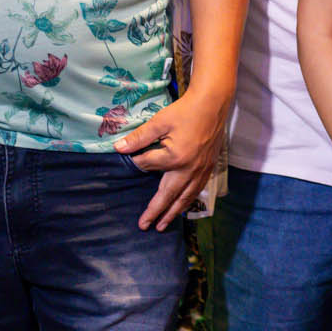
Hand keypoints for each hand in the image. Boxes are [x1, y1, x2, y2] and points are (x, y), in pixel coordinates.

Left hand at [114, 88, 228, 230]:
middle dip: (156, 212)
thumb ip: (139, 138)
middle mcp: (188, 169)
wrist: (212, 104)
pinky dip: (188, 202)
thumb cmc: (185, 111)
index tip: (132, 157)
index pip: (147, 166)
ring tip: (163, 224)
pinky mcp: (208, 168)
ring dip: (173, 213)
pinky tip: (183, 206)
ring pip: (185, 198)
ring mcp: (200, 170)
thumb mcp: (159, 122)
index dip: (137, 161)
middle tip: (144, 226)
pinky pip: (197, 191)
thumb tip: (118, 149)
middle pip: (168, 195)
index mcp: (174, 158)